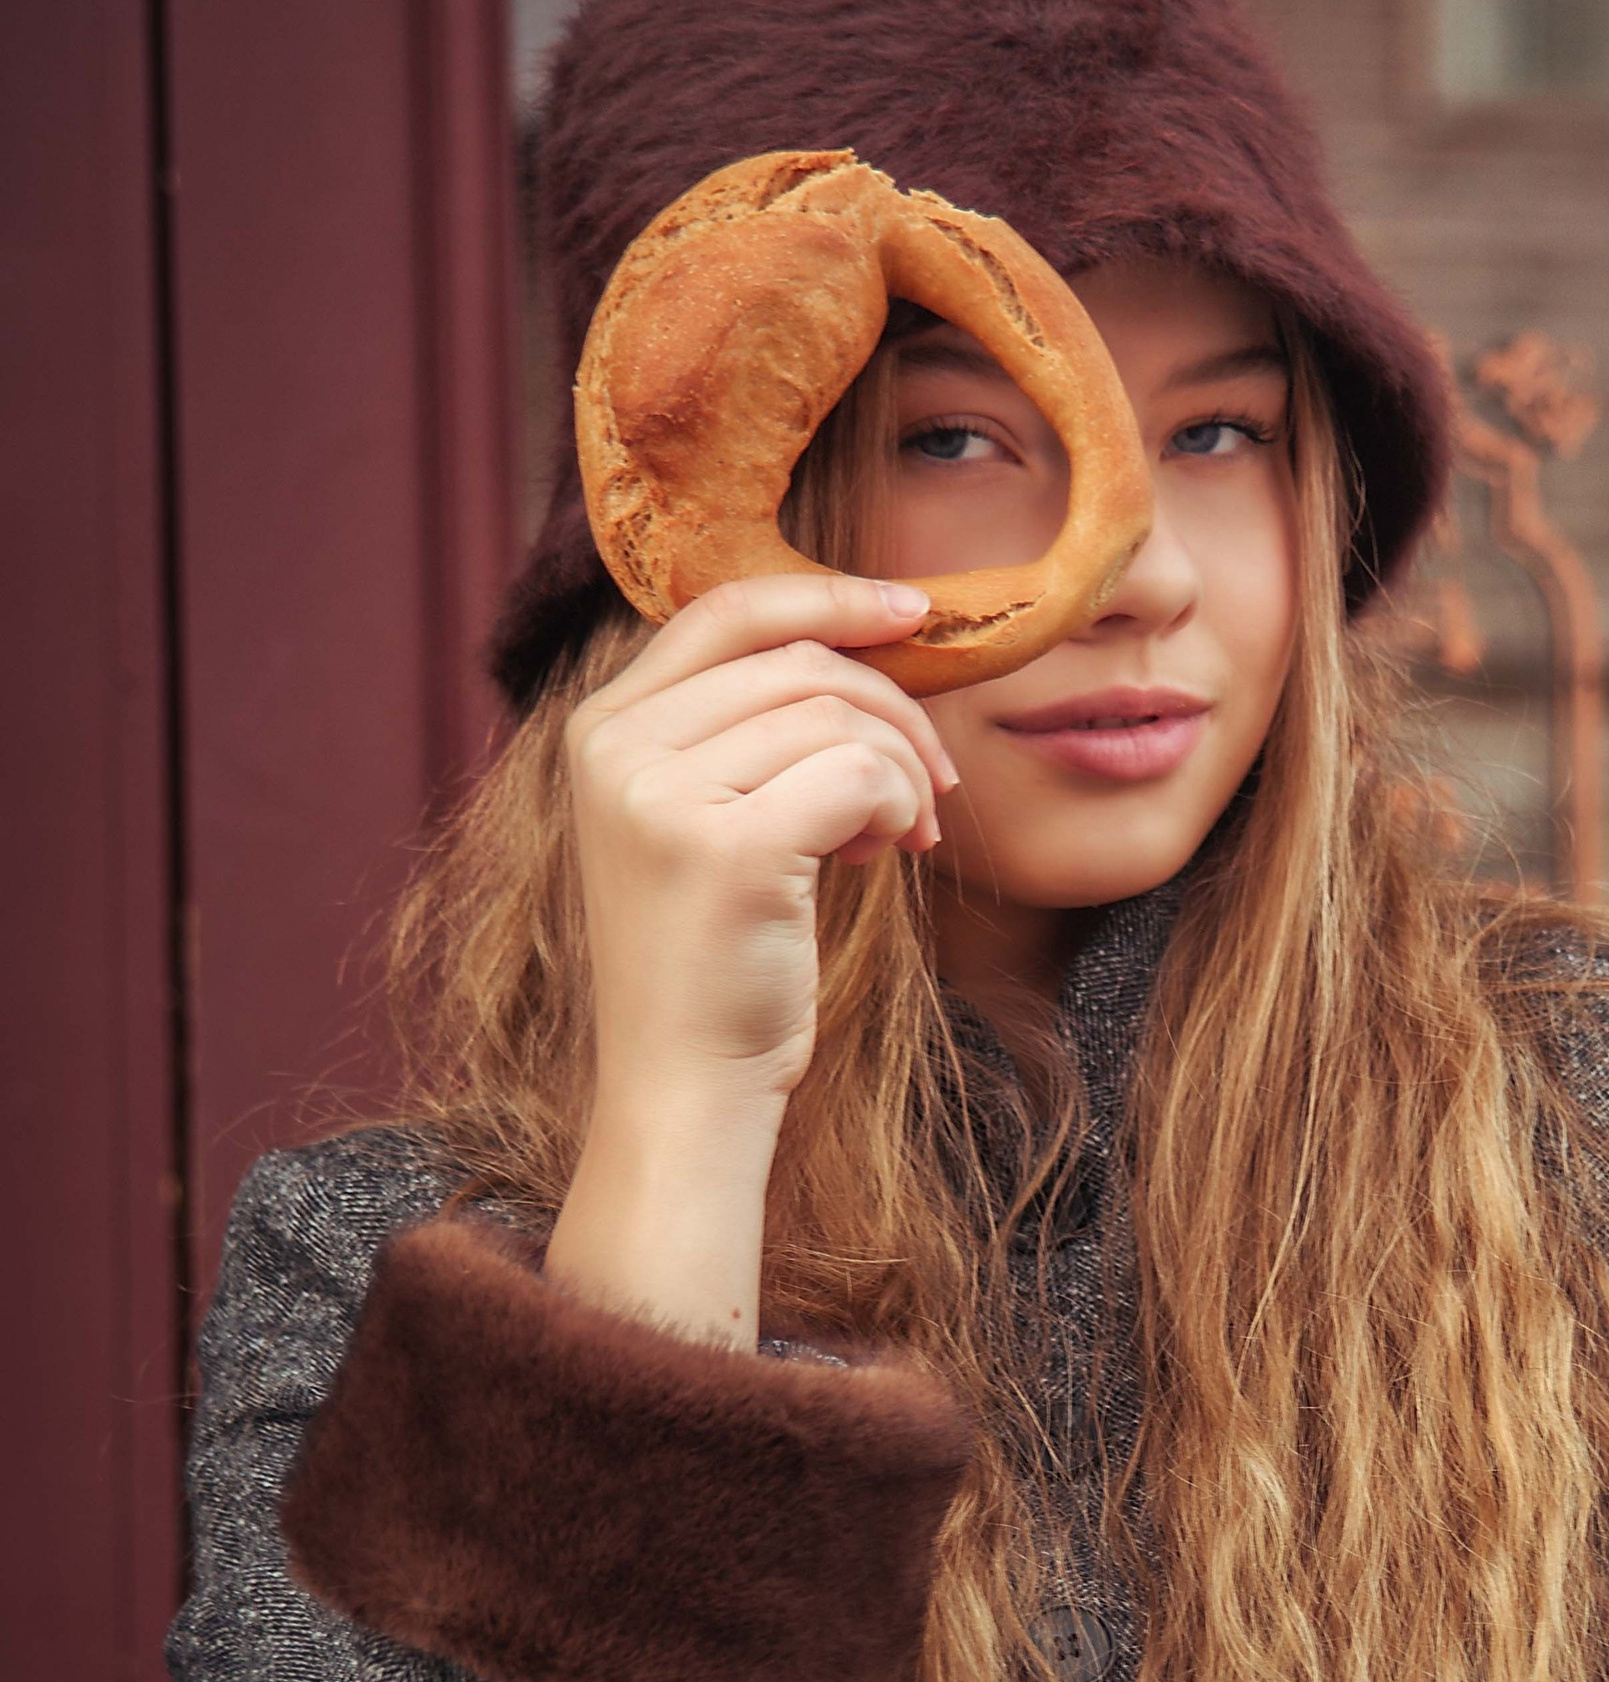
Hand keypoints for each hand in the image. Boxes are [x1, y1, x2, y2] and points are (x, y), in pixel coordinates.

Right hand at [545, 576, 959, 1344]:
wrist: (685, 1088)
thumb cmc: (715, 963)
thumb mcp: (708, 823)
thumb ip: (744, 735)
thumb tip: (858, 650)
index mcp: (602, 728)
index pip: (725, 611)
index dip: (826, 594)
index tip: (911, 611)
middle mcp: (615, 747)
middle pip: (799, 662)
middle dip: (893, 712)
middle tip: (933, 788)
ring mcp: (661, 794)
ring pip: (837, 715)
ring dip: (902, 769)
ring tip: (905, 834)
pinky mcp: (723, 847)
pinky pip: (857, 772)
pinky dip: (899, 805)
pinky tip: (894, 853)